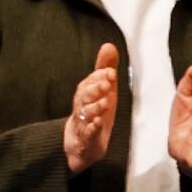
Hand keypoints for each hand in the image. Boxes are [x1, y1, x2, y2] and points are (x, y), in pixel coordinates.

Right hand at [66, 43, 119, 174]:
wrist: (80, 145)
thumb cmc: (93, 113)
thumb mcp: (102, 90)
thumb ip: (104, 69)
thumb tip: (108, 45)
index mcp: (85, 95)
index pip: (88, 83)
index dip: (98, 77)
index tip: (110, 72)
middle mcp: (81, 107)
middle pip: (84, 97)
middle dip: (95, 89)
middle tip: (108, 82)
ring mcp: (82, 124)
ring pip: (85, 114)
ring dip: (95, 108)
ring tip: (106, 102)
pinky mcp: (86, 140)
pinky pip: (87, 133)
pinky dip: (92, 128)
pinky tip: (99, 123)